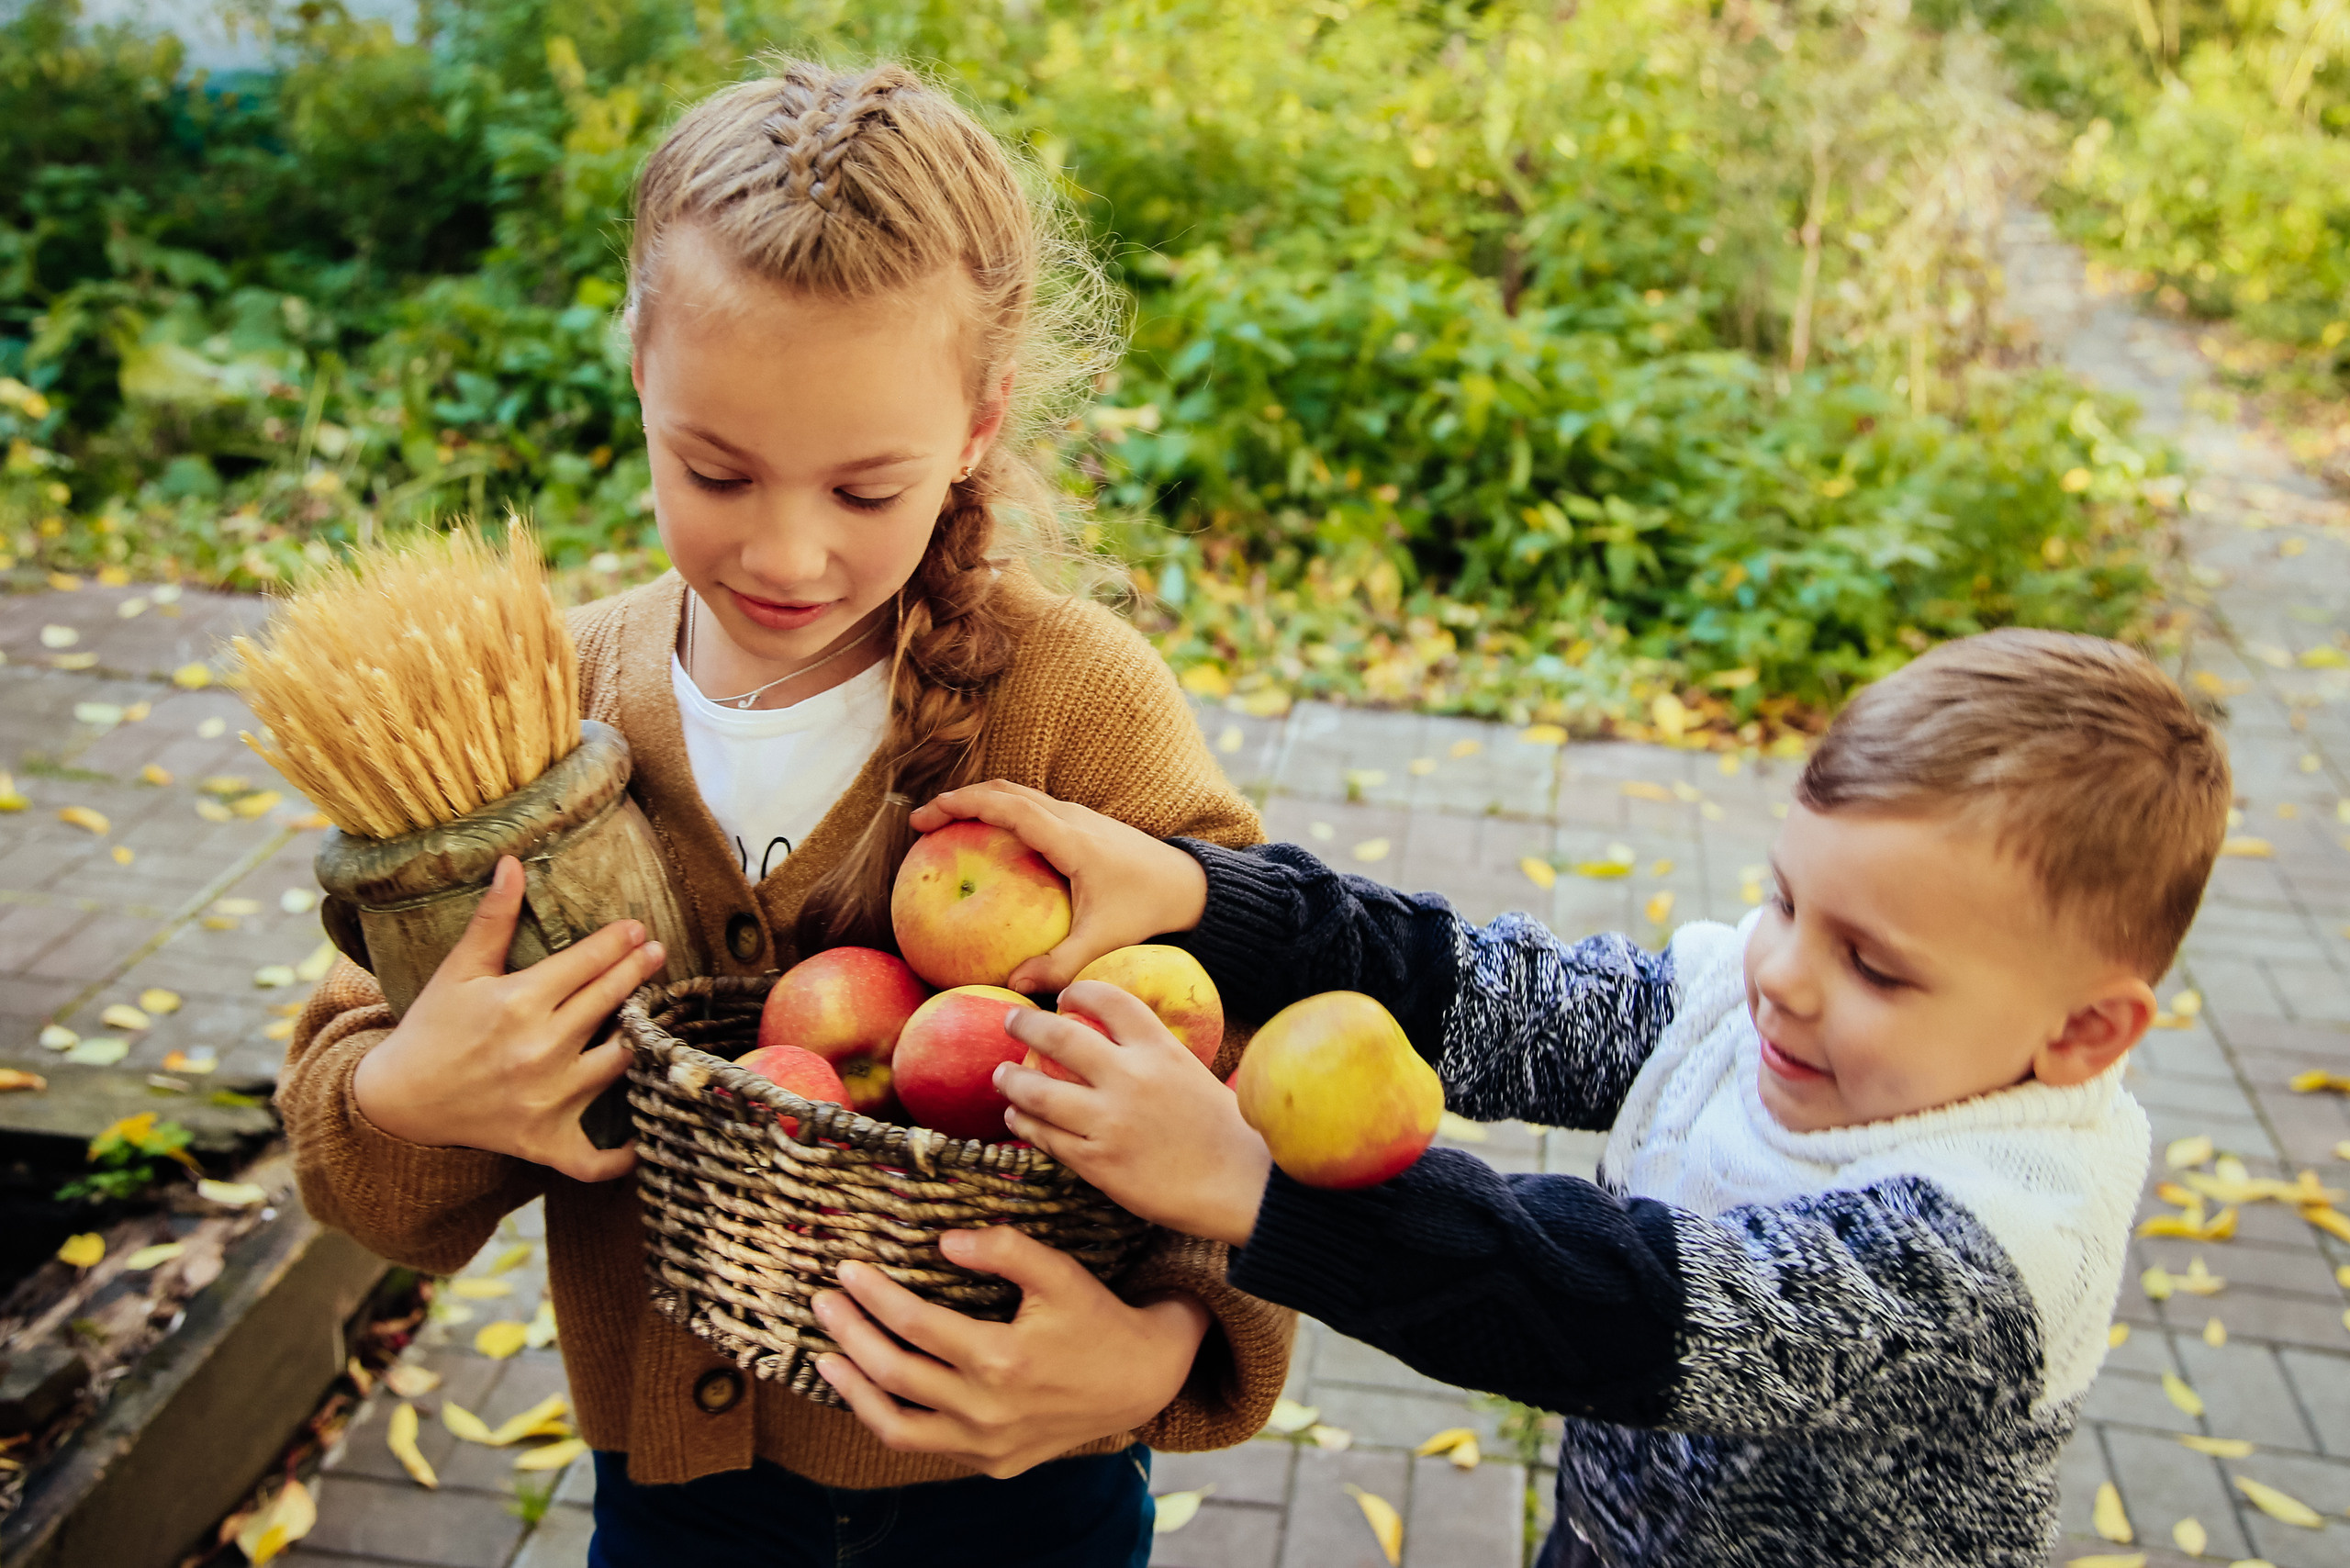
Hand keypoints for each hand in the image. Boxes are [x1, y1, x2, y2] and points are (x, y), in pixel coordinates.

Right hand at [351, 855, 665, 1181]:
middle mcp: (540, 1050)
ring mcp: (547, 1099)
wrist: (398, 1101)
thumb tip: (512, 863)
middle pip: (609, 1003)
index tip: (637, 928)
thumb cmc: (433, 1029)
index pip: (586, 963)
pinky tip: (646, 1138)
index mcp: (519, 1003)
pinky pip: (594, 1159)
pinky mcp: (544, 1141)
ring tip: (656, 1018)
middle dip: (637, 973)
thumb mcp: (460, 970)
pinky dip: (621, 1157)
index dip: (617, 942)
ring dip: (642, 1040)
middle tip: (655, 953)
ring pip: (618, 1063)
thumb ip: (493, 918)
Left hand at [812, 1229, 1211, 1477]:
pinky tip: (874, 1390)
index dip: (874, 1295)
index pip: (914, 1324)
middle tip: (823, 1302)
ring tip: (829, 1357)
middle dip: (849, 1333)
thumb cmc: (1098, 1319)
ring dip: (854, 1391)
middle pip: (893, 1373)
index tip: (848, 1271)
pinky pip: (926, 1445)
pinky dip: (892, 1417)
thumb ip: (1003, 1249)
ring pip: (897, 1426)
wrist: (1143, 1380)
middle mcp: (987, 1411)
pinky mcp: (993, 1464)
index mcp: (1001, 1360)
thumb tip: (943, 1241)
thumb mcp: (1059, 1272)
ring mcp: (987, 1445)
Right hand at [908, 780, 1208, 991]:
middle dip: (959, 800)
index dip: (961, 806)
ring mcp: (1078, 815)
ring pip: (1018, 793)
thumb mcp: (1102, 940)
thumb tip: (1012, 988)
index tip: (924, 817)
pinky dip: (1001, 811)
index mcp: (1069, 838)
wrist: (1192, 884)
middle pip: (1004, 791)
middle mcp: (1071, 817)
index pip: (1005, 807)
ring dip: (980, 801)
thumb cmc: (1147, 911)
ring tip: (945, 826)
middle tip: (922, 822)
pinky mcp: (1084, 822)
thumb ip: (1059, 966)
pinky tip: (988, 840)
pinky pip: (1032, 806)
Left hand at [995, 982, 1268, 1247]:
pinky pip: (1047, 1138)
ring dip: (1013, 1080)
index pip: (1110, 1001)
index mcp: (1160, 1050)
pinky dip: (1026, 1125)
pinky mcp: (1098, 1162)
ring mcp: (1110, 1121)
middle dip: (1026, 1024)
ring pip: (1039, 1092)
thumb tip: (1116, 1045)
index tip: (1065, 997)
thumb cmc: (1223, 1132)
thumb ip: (1153, 1058)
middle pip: (1060, 1037)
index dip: (1080, 992)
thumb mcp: (1192, 1075)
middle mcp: (1131, 1078)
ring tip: (1003, 1076)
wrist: (1242, 1186)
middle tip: (1012, 1020)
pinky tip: (1018, 1121)